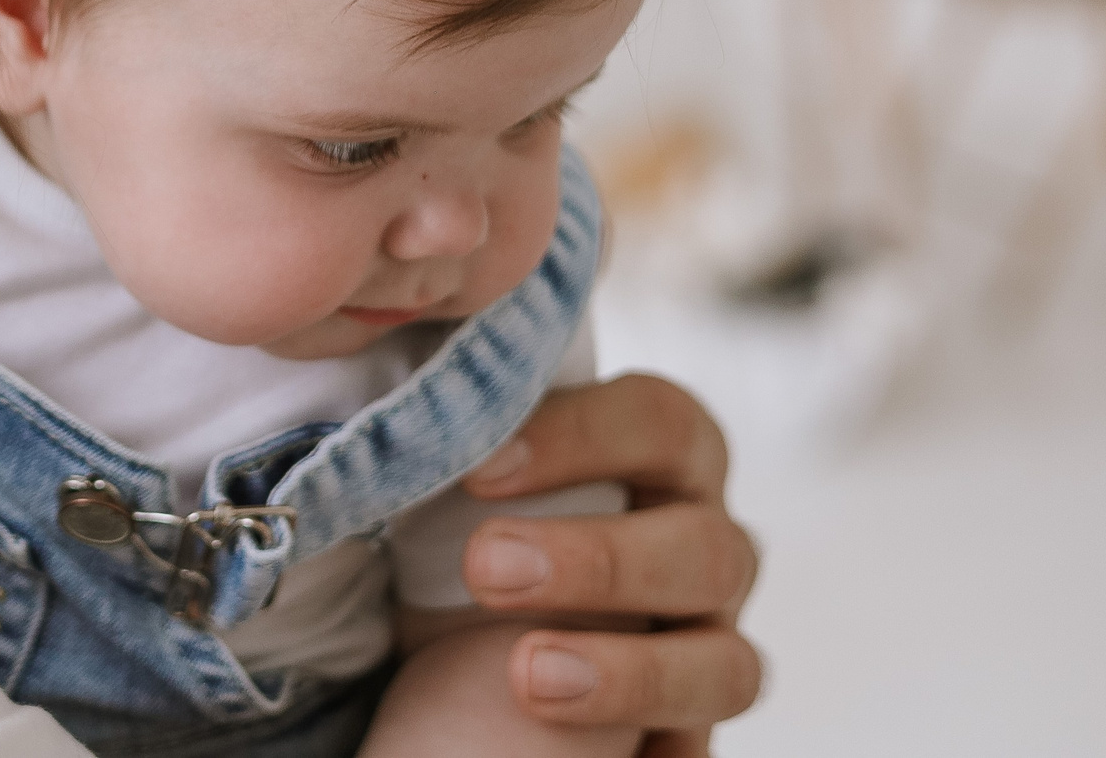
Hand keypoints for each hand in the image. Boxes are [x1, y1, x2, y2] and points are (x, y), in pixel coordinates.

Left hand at [459, 374, 763, 757]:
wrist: (460, 639)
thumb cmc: (464, 523)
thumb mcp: (455, 477)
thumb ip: (448, 429)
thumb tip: (378, 385)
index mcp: (659, 459)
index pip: (659, 421)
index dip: (580, 438)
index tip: (477, 469)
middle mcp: (701, 547)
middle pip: (709, 548)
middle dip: (598, 561)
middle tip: (484, 567)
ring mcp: (708, 647)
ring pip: (726, 667)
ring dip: (630, 675)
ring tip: (528, 679)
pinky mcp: (686, 731)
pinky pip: (694, 754)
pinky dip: (655, 754)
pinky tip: (600, 753)